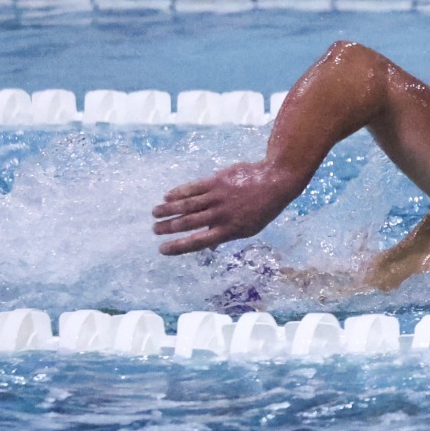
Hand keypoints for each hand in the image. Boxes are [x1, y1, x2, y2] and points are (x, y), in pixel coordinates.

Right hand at [152, 160, 303, 255]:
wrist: (274, 181)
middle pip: (187, 223)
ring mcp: (217, 197)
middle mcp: (220, 215)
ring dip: (168, 209)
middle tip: (154, 230)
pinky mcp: (216, 181)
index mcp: (228, 230)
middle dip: (168, 227)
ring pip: (186, 205)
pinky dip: (178, 192)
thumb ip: (226, 236)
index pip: (197, 242)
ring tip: (155, 213)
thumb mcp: (248, 229)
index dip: (178, 246)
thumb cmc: (262, 208)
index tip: (162, 249)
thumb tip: (209, 247)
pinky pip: (193, 188)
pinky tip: (167, 196)